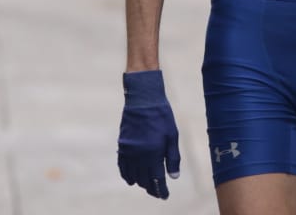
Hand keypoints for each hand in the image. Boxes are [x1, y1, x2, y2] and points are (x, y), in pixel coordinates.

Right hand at [117, 70, 180, 199]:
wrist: (143, 99)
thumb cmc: (161, 116)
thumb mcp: (172, 136)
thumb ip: (172, 158)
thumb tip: (173, 177)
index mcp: (153, 153)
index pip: (156, 179)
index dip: (161, 190)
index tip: (165, 196)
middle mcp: (139, 155)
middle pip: (144, 180)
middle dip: (151, 187)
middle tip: (158, 191)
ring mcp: (128, 151)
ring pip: (132, 175)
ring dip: (140, 182)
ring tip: (148, 184)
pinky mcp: (122, 146)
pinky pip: (122, 166)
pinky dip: (127, 174)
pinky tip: (132, 178)